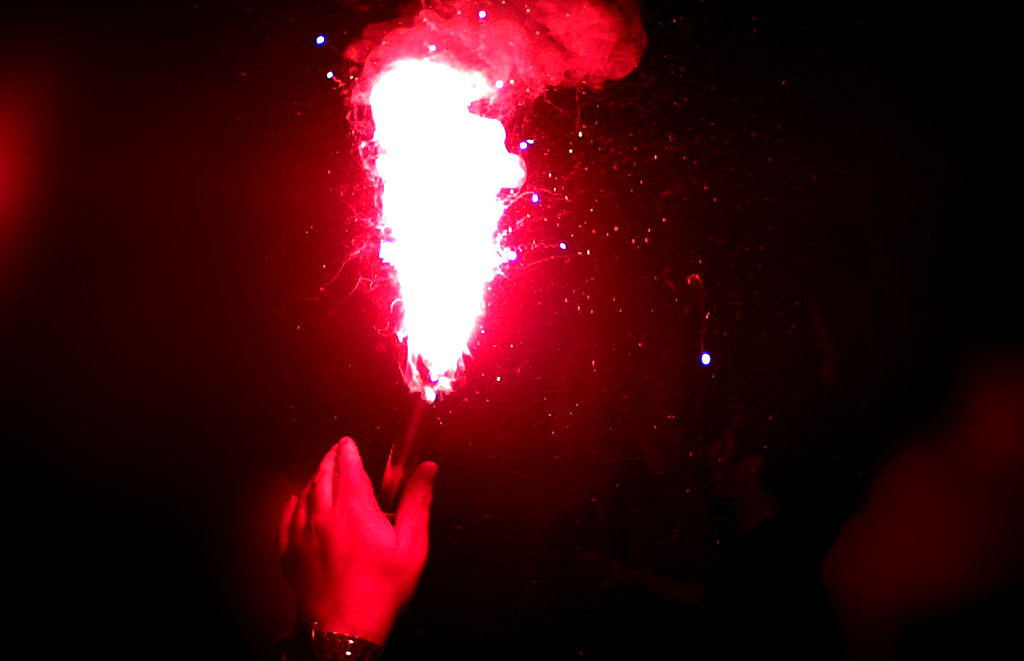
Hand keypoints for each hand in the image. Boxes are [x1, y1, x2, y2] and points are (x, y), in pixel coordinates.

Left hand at [278, 437, 436, 643]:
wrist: (345, 628)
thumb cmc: (380, 590)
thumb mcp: (411, 545)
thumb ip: (417, 502)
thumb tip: (427, 470)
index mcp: (355, 508)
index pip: (347, 465)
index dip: (348, 449)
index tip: (348, 442)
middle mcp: (324, 515)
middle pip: (323, 475)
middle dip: (330, 459)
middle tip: (336, 452)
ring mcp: (302, 534)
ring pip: (304, 494)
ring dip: (314, 478)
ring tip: (322, 473)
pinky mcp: (290, 553)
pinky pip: (285, 519)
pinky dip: (292, 505)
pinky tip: (294, 502)